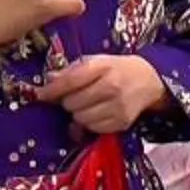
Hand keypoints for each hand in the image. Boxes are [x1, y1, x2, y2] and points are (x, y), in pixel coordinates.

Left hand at [35, 54, 169, 135]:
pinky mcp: (122, 123)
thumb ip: (71, 70)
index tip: (41, 95)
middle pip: (73, 103)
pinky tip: (96, 113)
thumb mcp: (96, 61)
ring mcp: (118, 107)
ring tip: (86, 104)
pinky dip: (90, 123)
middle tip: (73, 97)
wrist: (148, 80)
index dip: (52, 91)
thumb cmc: (116, 68)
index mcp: (103, 66)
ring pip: (81, 119)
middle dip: (68, 101)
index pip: (70, 81)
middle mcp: (111, 87)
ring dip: (78, 114)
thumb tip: (49, 80)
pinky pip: (94, 129)